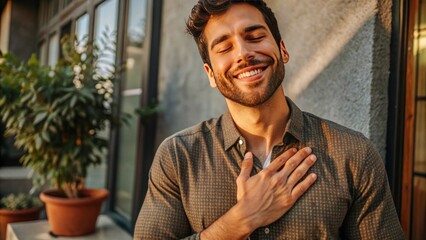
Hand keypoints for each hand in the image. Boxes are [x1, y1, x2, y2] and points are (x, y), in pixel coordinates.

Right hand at [200, 147, 316, 239]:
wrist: (248, 215)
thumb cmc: (244, 198)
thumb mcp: (242, 179)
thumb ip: (246, 166)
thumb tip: (248, 154)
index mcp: (266, 173)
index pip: (281, 160)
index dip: (289, 153)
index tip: (295, 149)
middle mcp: (277, 179)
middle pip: (292, 164)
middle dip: (301, 155)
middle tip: (309, 150)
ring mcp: (284, 189)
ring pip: (299, 174)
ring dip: (307, 164)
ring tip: (313, 158)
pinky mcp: (289, 200)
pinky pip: (301, 188)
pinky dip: (308, 181)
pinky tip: (314, 176)